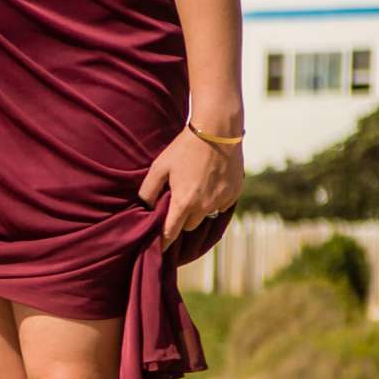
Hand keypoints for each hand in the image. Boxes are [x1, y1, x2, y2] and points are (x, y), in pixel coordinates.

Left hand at [139, 126, 243, 244]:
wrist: (217, 130)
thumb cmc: (184, 148)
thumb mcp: (159, 167)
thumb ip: (148, 191)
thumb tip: (143, 208)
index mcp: (184, 203)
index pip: (170, 233)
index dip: (163, 242)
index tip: (158, 248)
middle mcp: (205, 206)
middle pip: (189, 225)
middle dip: (182, 218)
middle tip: (178, 202)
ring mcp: (222, 200)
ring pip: (206, 216)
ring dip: (199, 210)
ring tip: (195, 190)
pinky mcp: (235, 192)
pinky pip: (222, 206)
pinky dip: (215, 200)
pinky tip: (210, 184)